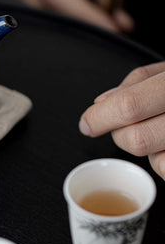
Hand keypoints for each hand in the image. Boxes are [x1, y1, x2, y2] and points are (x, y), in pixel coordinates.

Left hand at [79, 61, 164, 179]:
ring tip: (158, 129)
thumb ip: (136, 82)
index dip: (100, 118)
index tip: (87, 123)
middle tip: (124, 124)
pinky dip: (164, 161)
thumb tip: (101, 103)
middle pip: (136, 139)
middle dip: (120, 135)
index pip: (129, 105)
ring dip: (146, 149)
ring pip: (155, 161)